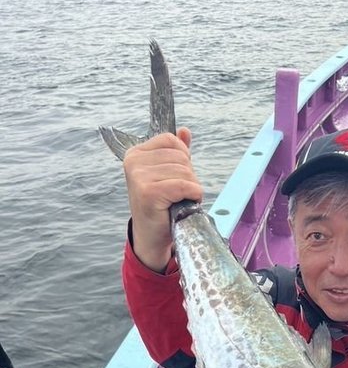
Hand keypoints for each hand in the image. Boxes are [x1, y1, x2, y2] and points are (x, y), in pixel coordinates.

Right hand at [123, 127, 203, 271]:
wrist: (151, 236)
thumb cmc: (160, 206)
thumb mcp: (167, 175)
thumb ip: (175, 152)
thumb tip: (185, 131)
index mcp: (135, 153)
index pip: (170, 140)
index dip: (183, 158)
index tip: (176, 177)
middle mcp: (134, 161)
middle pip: (180, 156)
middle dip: (188, 176)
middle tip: (178, 194)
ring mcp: (139, 176)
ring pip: (185, 171)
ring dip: (191, 188)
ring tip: (180, 200)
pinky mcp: (149, 192)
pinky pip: (184, 185)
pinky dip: (192, 195)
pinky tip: (185, 204)